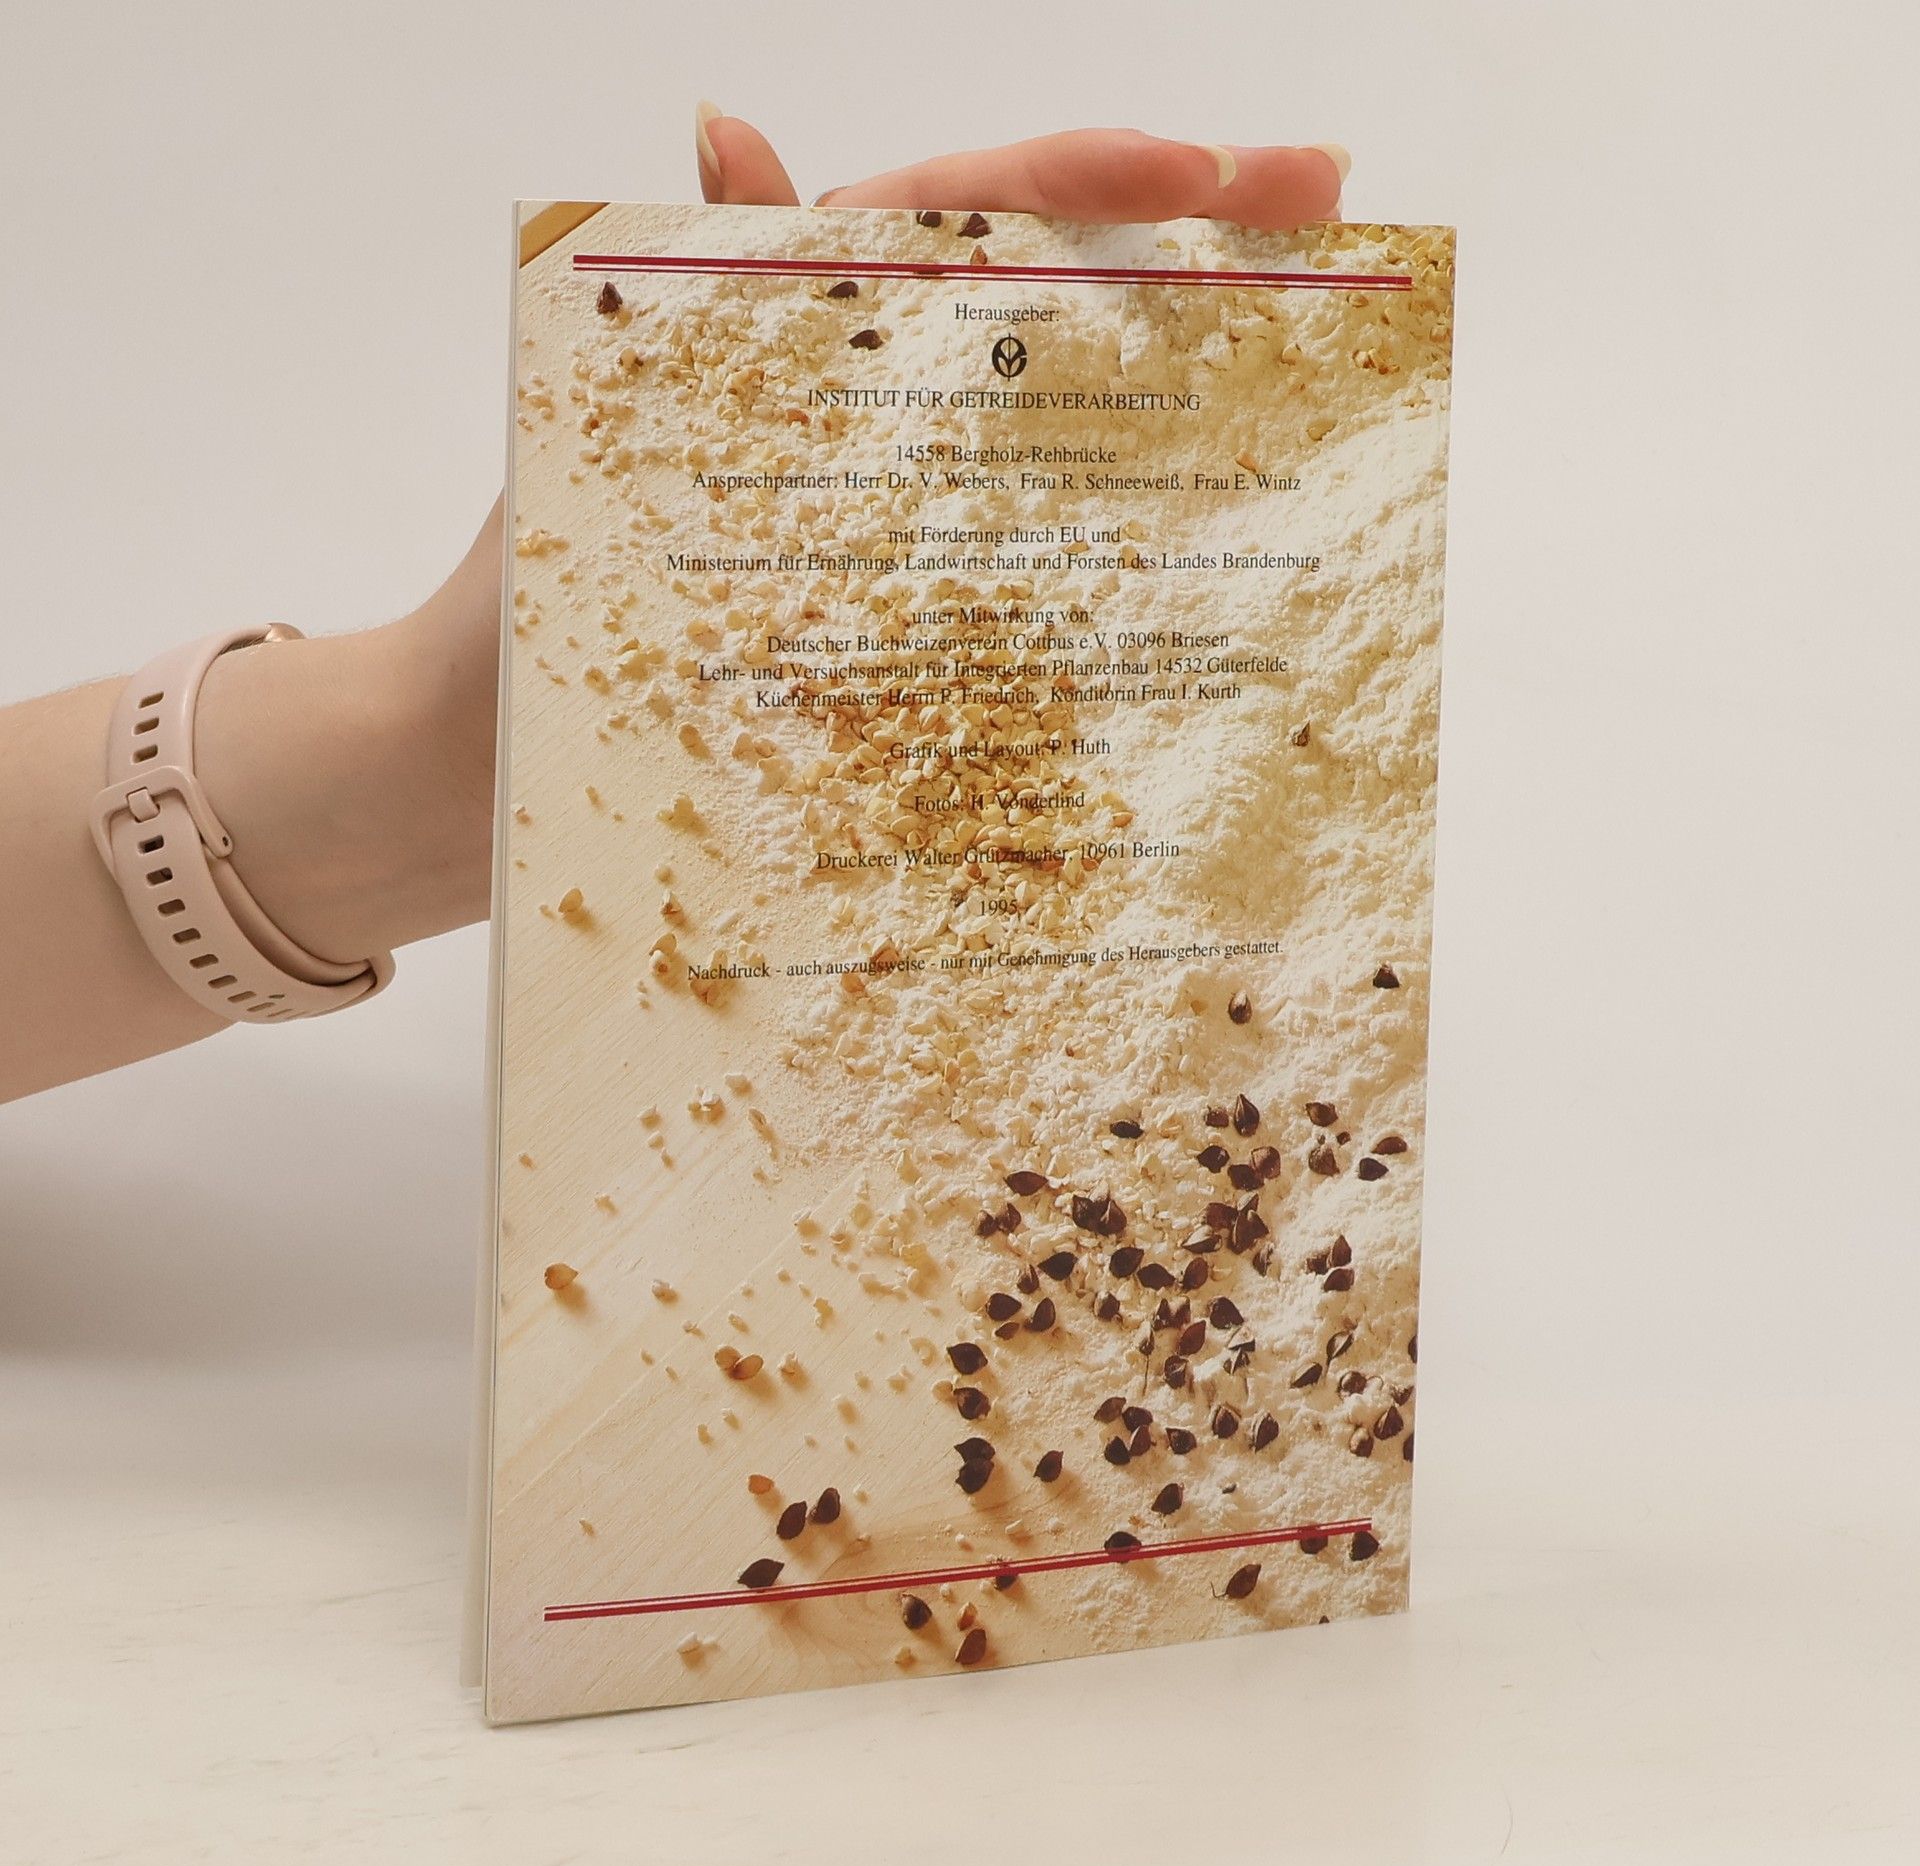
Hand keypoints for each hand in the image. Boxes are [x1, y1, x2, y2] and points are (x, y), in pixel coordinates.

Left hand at [431, 117, 1350, 804]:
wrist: (465, 788)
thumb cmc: (509, 613)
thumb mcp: (599, 440)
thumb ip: (684, 293)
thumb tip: (726, 122)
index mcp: (782, 334)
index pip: (954, 216)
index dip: (1090, 180)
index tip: (1225, 172)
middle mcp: (854, 414)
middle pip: (1035, 299)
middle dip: (1184, 239)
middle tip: (1328, 203)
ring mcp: (887, 523)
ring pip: (1046, 429)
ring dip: (1176, 385)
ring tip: (1311, 348)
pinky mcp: (894, 630)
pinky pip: (1012, 573)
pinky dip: (1105, 555)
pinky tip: (1204, 552)